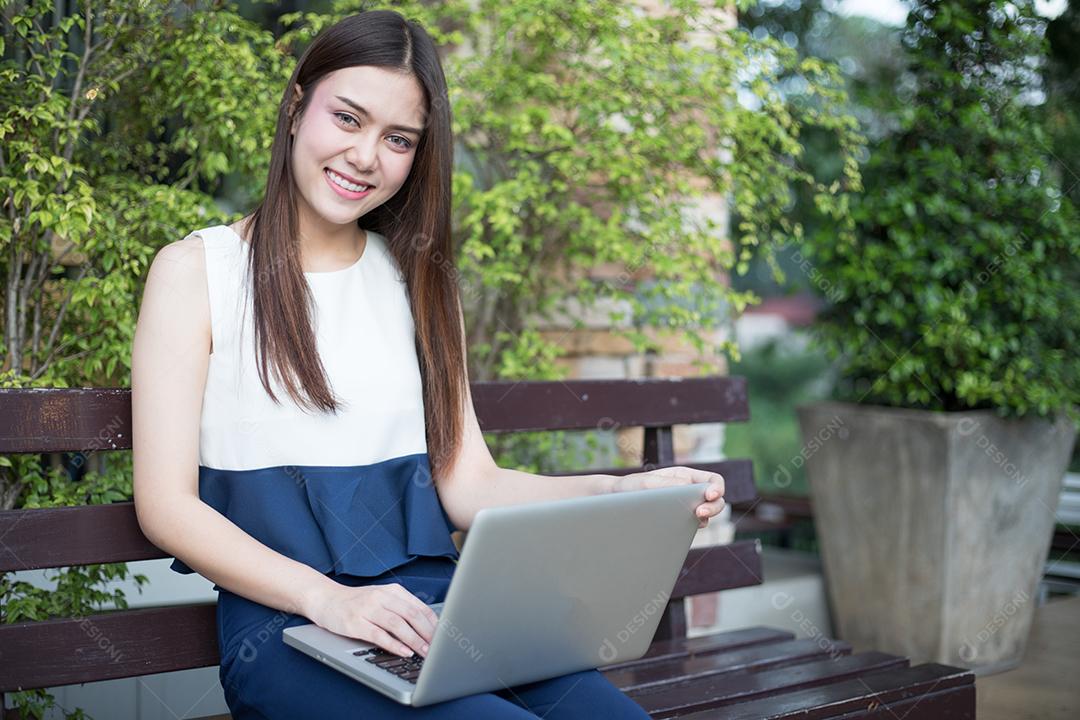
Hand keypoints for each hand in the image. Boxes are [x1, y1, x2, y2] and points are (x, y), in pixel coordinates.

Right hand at [303, 581, 438, 657]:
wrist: (325, 598)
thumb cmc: (357, 602)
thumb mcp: (382, 599)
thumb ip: (402, 609)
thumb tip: (428, 628)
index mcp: (393, 591)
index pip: (420, 608)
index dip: (434, 624)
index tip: (444, 638)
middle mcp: (382, 597)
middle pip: (412, 615)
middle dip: (428, 634)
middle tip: (438, 648)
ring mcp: (368, 609)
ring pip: (398, 625)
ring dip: (415, 640)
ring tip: (426, 652)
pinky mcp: (355, 623)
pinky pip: (379, 635)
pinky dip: (394, 644)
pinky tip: (404, 651)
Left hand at [612, 466, 724, 528]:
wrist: (614, 504)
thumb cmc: (629, 488)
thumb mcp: (646, 483)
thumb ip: (666, 484)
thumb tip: (688, 488)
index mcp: (684, 476)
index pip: (713, 481)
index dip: (717, 488)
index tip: (709, 495)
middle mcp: (688, 491)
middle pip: (716, 499)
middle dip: (713, 507)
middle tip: (699, 513)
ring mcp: (684, 507)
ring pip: (707, 513)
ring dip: (706, 517)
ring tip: (694, 519)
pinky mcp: (678, 522)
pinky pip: (693, 525)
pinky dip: (694, 527)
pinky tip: (686, 528)